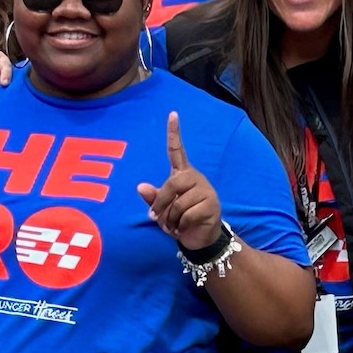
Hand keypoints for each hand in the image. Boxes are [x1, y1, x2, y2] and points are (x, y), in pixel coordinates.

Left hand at [138, 112, 225, 250]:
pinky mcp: (212, 205)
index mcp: (182, 175)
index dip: (174, 133)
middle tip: (156, 218)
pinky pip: (188, 214)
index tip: (172, 114)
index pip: (176, 150)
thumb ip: (152, 199)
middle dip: (160, 203)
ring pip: (179, 203)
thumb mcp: (161, 210)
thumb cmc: (179, 220)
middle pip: (172, 184)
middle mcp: (195, 178)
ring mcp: (205, 191)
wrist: (200, 238)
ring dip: (171, 219)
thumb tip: (140, 187)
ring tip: (173, 225)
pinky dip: (180, 225)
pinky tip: (183, 228)